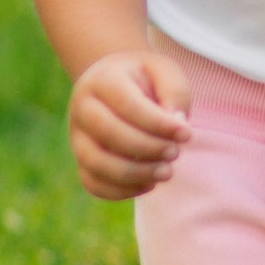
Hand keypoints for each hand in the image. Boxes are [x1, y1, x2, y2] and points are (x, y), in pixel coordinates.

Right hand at [68, 50, 192, 199]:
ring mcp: (77, 136)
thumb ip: (175, 93)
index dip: (159, 124)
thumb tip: (177, 126)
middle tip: (175, 153)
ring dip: (135, 174)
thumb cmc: (147, 79)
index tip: (187, 134)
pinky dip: (121, 191)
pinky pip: (92, 183)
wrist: (119, 84)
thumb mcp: (166, 73)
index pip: (128, 104)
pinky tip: (148, 183)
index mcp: (103, 79)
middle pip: (109, 134)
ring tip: (166, 173)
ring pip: (97, 163)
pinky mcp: (80, 160)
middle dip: (148, 149)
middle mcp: (82, 107)